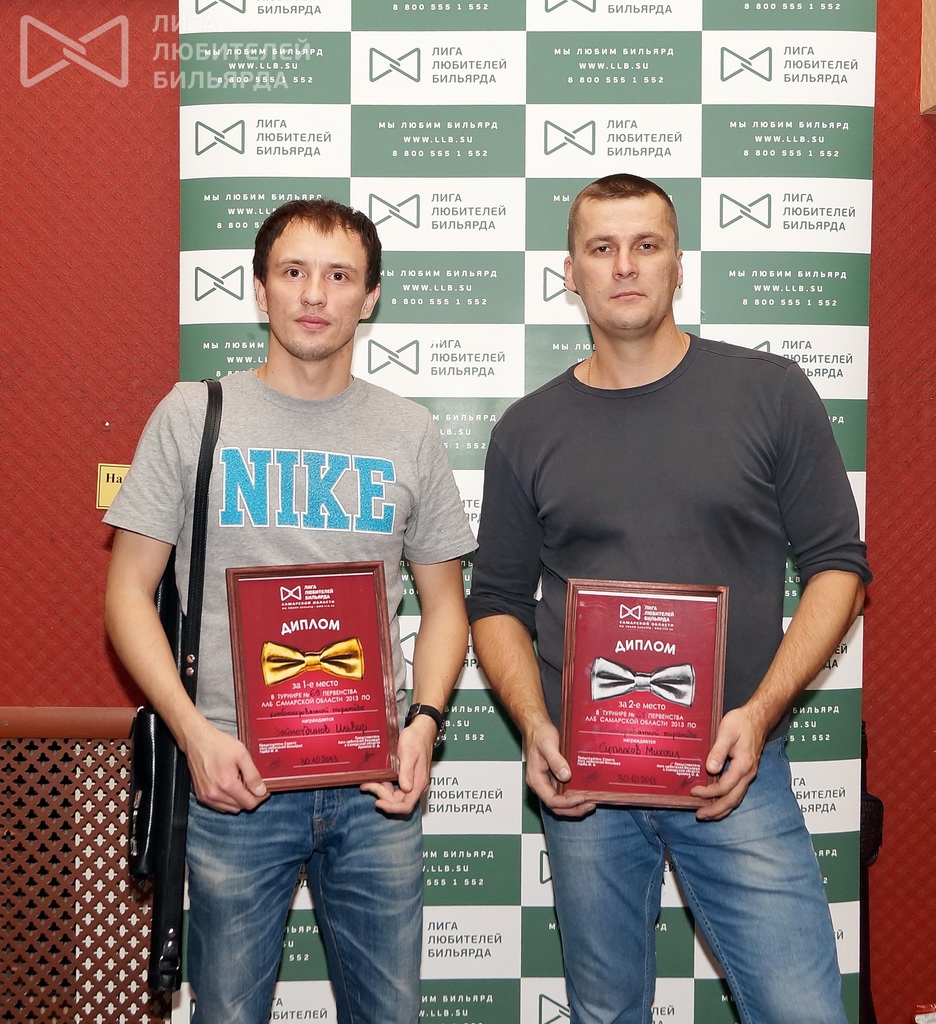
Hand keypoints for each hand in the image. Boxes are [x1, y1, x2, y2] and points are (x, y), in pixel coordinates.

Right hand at [182, 717, 268, 813]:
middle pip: (240, 807)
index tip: (264, 790)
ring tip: (240, 783)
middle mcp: (215, 794)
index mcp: (227, 785)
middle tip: (252, 783)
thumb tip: (261, 791)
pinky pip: (219, 806)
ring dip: (238, 800)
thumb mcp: (242, 755)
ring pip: (230, 808)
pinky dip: (227, 801)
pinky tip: (229, 786)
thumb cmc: (218, 744)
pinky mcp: (201, 796)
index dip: (260, 798)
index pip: (249, 803)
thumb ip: (253, 775)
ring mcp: (206, 797)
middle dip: (249, 797)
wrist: (197, 740)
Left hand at [360, 713, 434, 815]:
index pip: (406, 805)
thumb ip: (407, 772)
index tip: (377, 802)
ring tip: (368, 781)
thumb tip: (405, 787)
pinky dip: (384, 784)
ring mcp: (412, 782)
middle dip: (382, 795)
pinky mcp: (407, 777)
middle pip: (398, 801)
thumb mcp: (409, 754)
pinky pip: (394, 786)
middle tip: (368, 784)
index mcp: (419, 783)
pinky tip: (376, 778)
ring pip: (395, 794)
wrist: (421, 730)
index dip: (391, 808)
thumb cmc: (416, 739)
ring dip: (381, 790)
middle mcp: (416, 785)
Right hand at [524, 720, 595, 817]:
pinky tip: (585, 794)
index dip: (567, 803)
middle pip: (556, 806)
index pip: (551, 800)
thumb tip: (565, 776)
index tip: (581, 798)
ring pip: (560, 803)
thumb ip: (555, 760)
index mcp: (536, 779)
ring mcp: (548, 782)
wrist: (537, 727)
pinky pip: (564, 793)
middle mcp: (541, 784)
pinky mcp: (554, 779)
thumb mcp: (547, 745)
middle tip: (590, 805)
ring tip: (591, 803)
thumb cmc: (539, 734)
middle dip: (573, 809)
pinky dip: (574, 797)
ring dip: (575, 806)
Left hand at [690, 706, 766, 820]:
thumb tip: (710, 769)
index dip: (708, 792)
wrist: (758, 718)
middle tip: (699, 815)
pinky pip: (737, 792)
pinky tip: (717, 801)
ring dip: (721, 808)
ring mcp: (748, 774)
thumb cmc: (741, 723)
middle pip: (732, 800)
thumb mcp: (726, 732)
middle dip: (716, 810)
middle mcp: (747, 774)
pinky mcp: (746, 772)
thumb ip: (718, 751)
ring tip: (707, 814)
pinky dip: (727, 800)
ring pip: (736, 798)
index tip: (694, 791)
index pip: (724, 787)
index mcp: (743, 765)